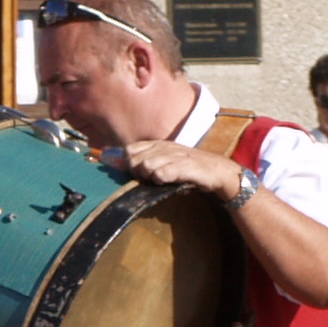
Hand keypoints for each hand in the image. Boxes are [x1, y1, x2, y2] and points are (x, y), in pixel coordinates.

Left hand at [114, 138, 248, 202]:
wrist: (218, 172)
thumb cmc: (187, 170)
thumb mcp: (163, 164)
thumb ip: (139, 163)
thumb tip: (109, 160)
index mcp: (157, 144)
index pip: (129, 150)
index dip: (128, 164)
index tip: (139, 173)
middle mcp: (165, 147)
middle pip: (133, 159)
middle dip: (138, 172)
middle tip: (153, 178)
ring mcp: (175, 155)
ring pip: (146, 166)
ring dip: (151, 177)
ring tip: (163, 179)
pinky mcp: (185, 166)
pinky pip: (162, 173)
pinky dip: (162, 179)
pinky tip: (169, 181)